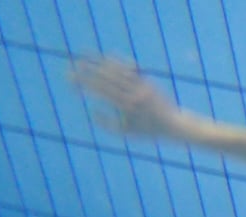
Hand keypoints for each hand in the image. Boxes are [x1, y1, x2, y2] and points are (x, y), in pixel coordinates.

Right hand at [70, 57, 187, 137]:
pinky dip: (118, 62)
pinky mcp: (147, 81)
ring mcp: (141, 85)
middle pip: (105, 77)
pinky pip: (130, 69)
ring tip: (83, 55)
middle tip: (70, 67)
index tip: (69, 81)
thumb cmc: (149, 132)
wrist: (176, 125)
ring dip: (98, 61)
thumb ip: (106, 124)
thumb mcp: (126, 133)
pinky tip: (106, 56)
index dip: (82, 83)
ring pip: (116, 69)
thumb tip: (91, 111)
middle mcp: (133, 93)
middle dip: (85, 71)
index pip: (99, 90)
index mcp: (126, 106)